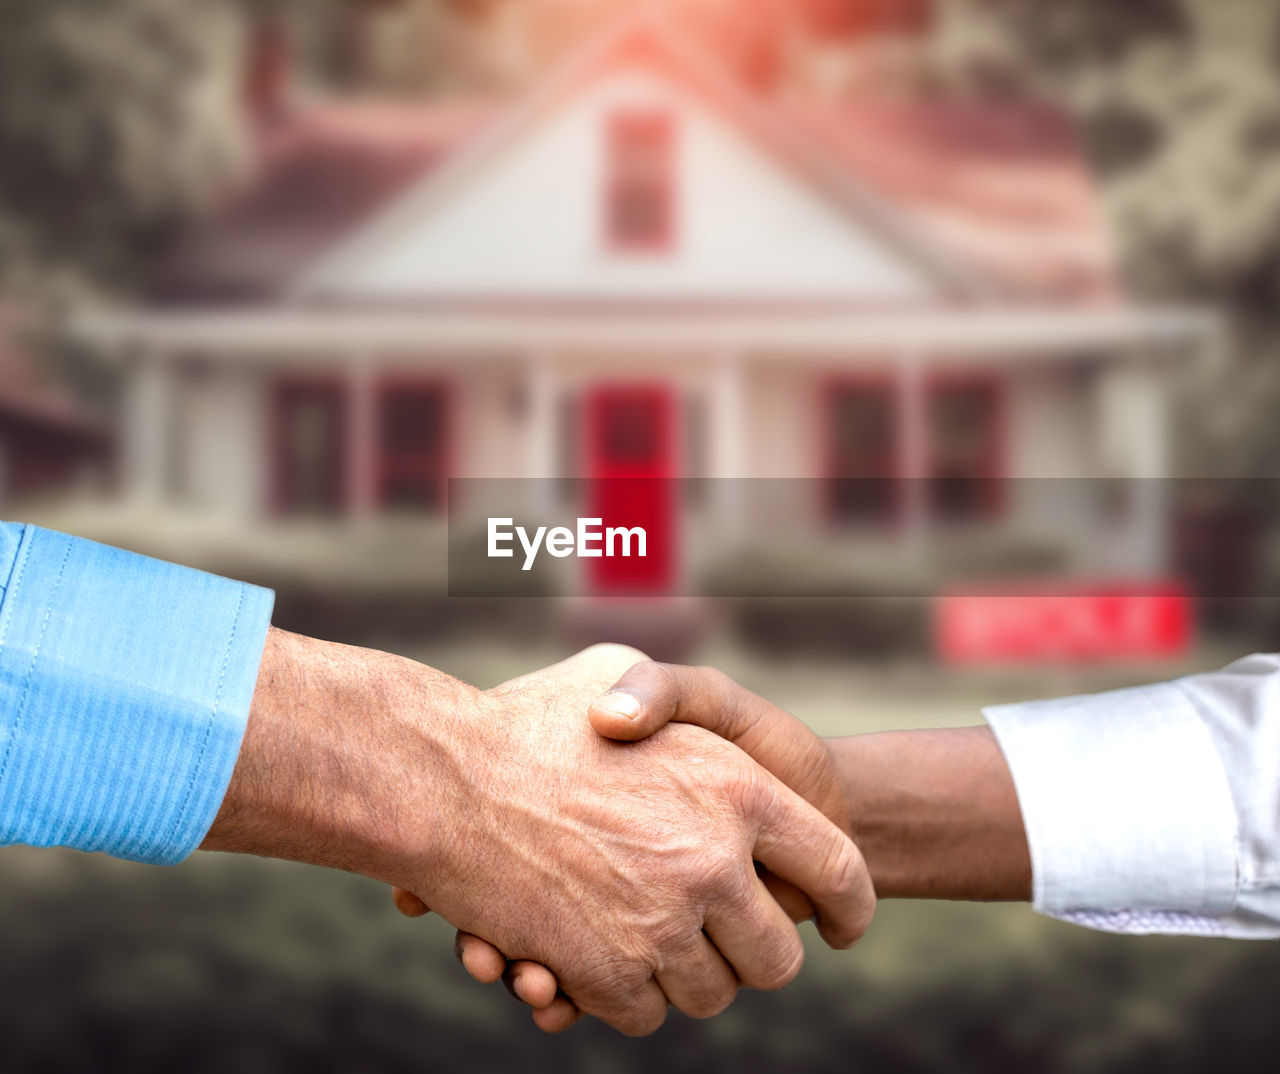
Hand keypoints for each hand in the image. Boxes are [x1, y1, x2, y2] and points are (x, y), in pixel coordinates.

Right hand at [210, 633, 873, 1036]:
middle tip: (714, 936)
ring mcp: (661, 924)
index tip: (840, 926)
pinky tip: (585, 945)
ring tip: (638, 930)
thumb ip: (678, 704)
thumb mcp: (618, 671)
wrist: (437, 776)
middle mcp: (713, 860)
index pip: (840, 869)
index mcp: (737, 787)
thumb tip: (715, 755)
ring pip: (710, 995)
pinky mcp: (607, 972)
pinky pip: (642, 1014)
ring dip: (679, 975)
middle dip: (748, 955)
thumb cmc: (527, 718)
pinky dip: (618, 993)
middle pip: (776, 958)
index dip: (849, 905)